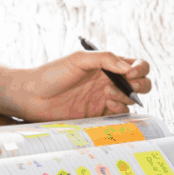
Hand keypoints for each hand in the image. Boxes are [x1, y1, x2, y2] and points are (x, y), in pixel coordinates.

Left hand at [11, 50, 151, 121]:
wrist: (32, 96)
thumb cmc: (52, 74)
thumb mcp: (78, 59)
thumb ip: (105, 59)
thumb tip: (128, 67)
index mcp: (106, 65)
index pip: (135, 65)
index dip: (141, 69)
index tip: (132, 73)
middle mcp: (108, 81)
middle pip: (140, 84)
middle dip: (140, 85)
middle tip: (127, 85)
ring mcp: (104, 99)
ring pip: (131, 100)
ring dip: (126, 97)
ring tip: (108, 95)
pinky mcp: (98, 115)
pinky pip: (119, 115)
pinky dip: (119, 110)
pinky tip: (107, 105)